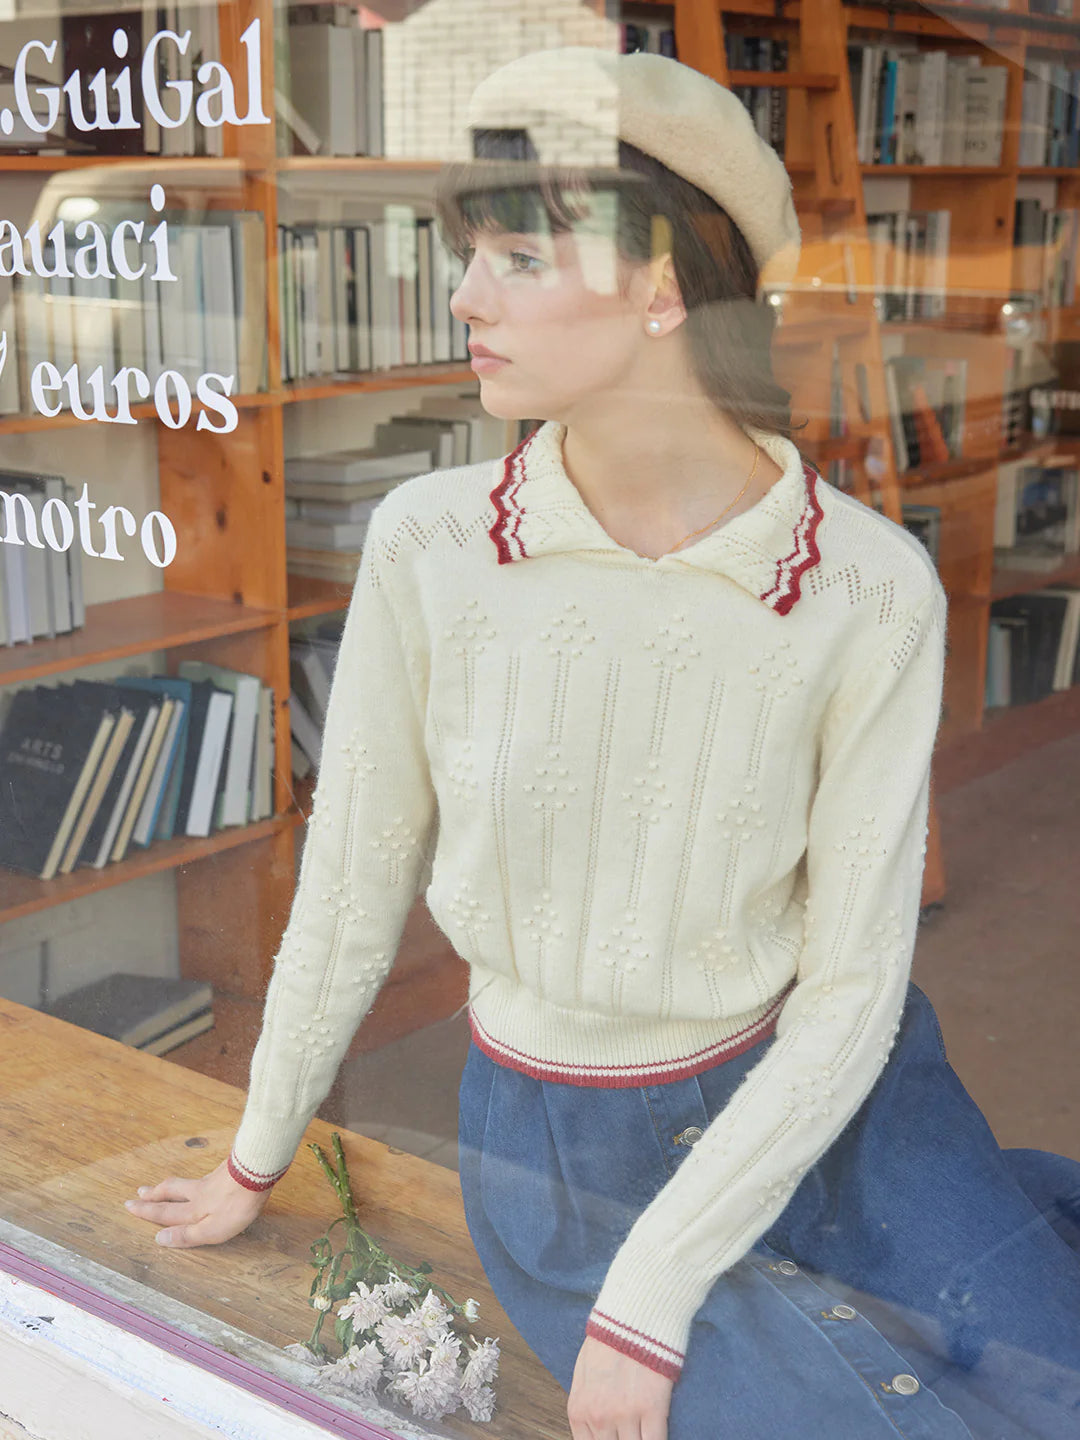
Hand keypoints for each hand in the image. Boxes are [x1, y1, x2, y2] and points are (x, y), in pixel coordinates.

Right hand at [122, 1158, 272, 1247]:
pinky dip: (192, 1179)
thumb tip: (159, 1239)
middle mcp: (199, 1192)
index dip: (147, 1211)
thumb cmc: (237, 1205)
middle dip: (154, 1194)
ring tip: (160, 1185)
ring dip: (169, 1185)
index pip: (166, 1212)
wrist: (257, 1171)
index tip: (129, 1205)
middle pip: (172, 1191)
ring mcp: (213, 1178)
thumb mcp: (213, 1229)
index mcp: (194, 1209)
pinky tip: (200, 1179)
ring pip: (185, 1182)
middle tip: (139, 1192)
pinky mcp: (227, 1169)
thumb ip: (187, 1235)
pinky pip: (203, 1176)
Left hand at [567, 1334, 673, 1439]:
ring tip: (642, 1432)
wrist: (633, 1314)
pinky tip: (656, 1433)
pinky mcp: (653, 1408)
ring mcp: (626, 1415)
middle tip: (629, 1432)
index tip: (616, 1438)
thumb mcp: (582, 1372)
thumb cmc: (608, 1338)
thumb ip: (585, 1404)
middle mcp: (599, 1417)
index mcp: (579, 1409)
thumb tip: (592, 1429)